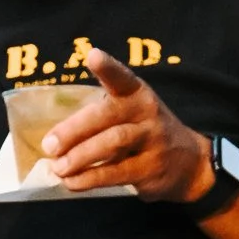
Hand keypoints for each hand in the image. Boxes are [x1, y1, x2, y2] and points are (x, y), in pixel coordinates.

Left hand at [43, 48, 213, 203]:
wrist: (189, 162)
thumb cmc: (144, 134)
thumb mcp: (131, 114)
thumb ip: (100, 117)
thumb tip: (53, 138)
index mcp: (136, 93)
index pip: (122, 77)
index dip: (108, 67)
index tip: (93, 55)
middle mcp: (146, 112)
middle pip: (108, 115)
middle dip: (75, 129)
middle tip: (50, 144)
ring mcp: (151, 140)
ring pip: (112, 143)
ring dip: (80, 156)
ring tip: (58, 167)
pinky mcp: (150, 168)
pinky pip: (115, 172)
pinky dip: (89, 178)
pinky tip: (72, 182)